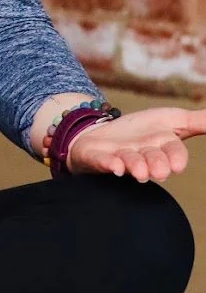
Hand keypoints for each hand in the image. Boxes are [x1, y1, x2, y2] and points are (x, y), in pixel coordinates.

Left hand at [66, 106, 205, 181]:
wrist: (101, 133)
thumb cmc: (141, 131)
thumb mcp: (172, 120)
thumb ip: (198, 121)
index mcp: (161, 147)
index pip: (174, 152)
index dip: (176, 157)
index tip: (178, 165)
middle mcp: (142, 155)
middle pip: (152, 160)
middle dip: (156, 164)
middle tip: (160, 172)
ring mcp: (119, 156)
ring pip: (129, 162)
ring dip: (135, 165)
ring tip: (139, 171)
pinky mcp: (97, 157)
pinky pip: (102, 161)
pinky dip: (108, 163)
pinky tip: (114, 166)